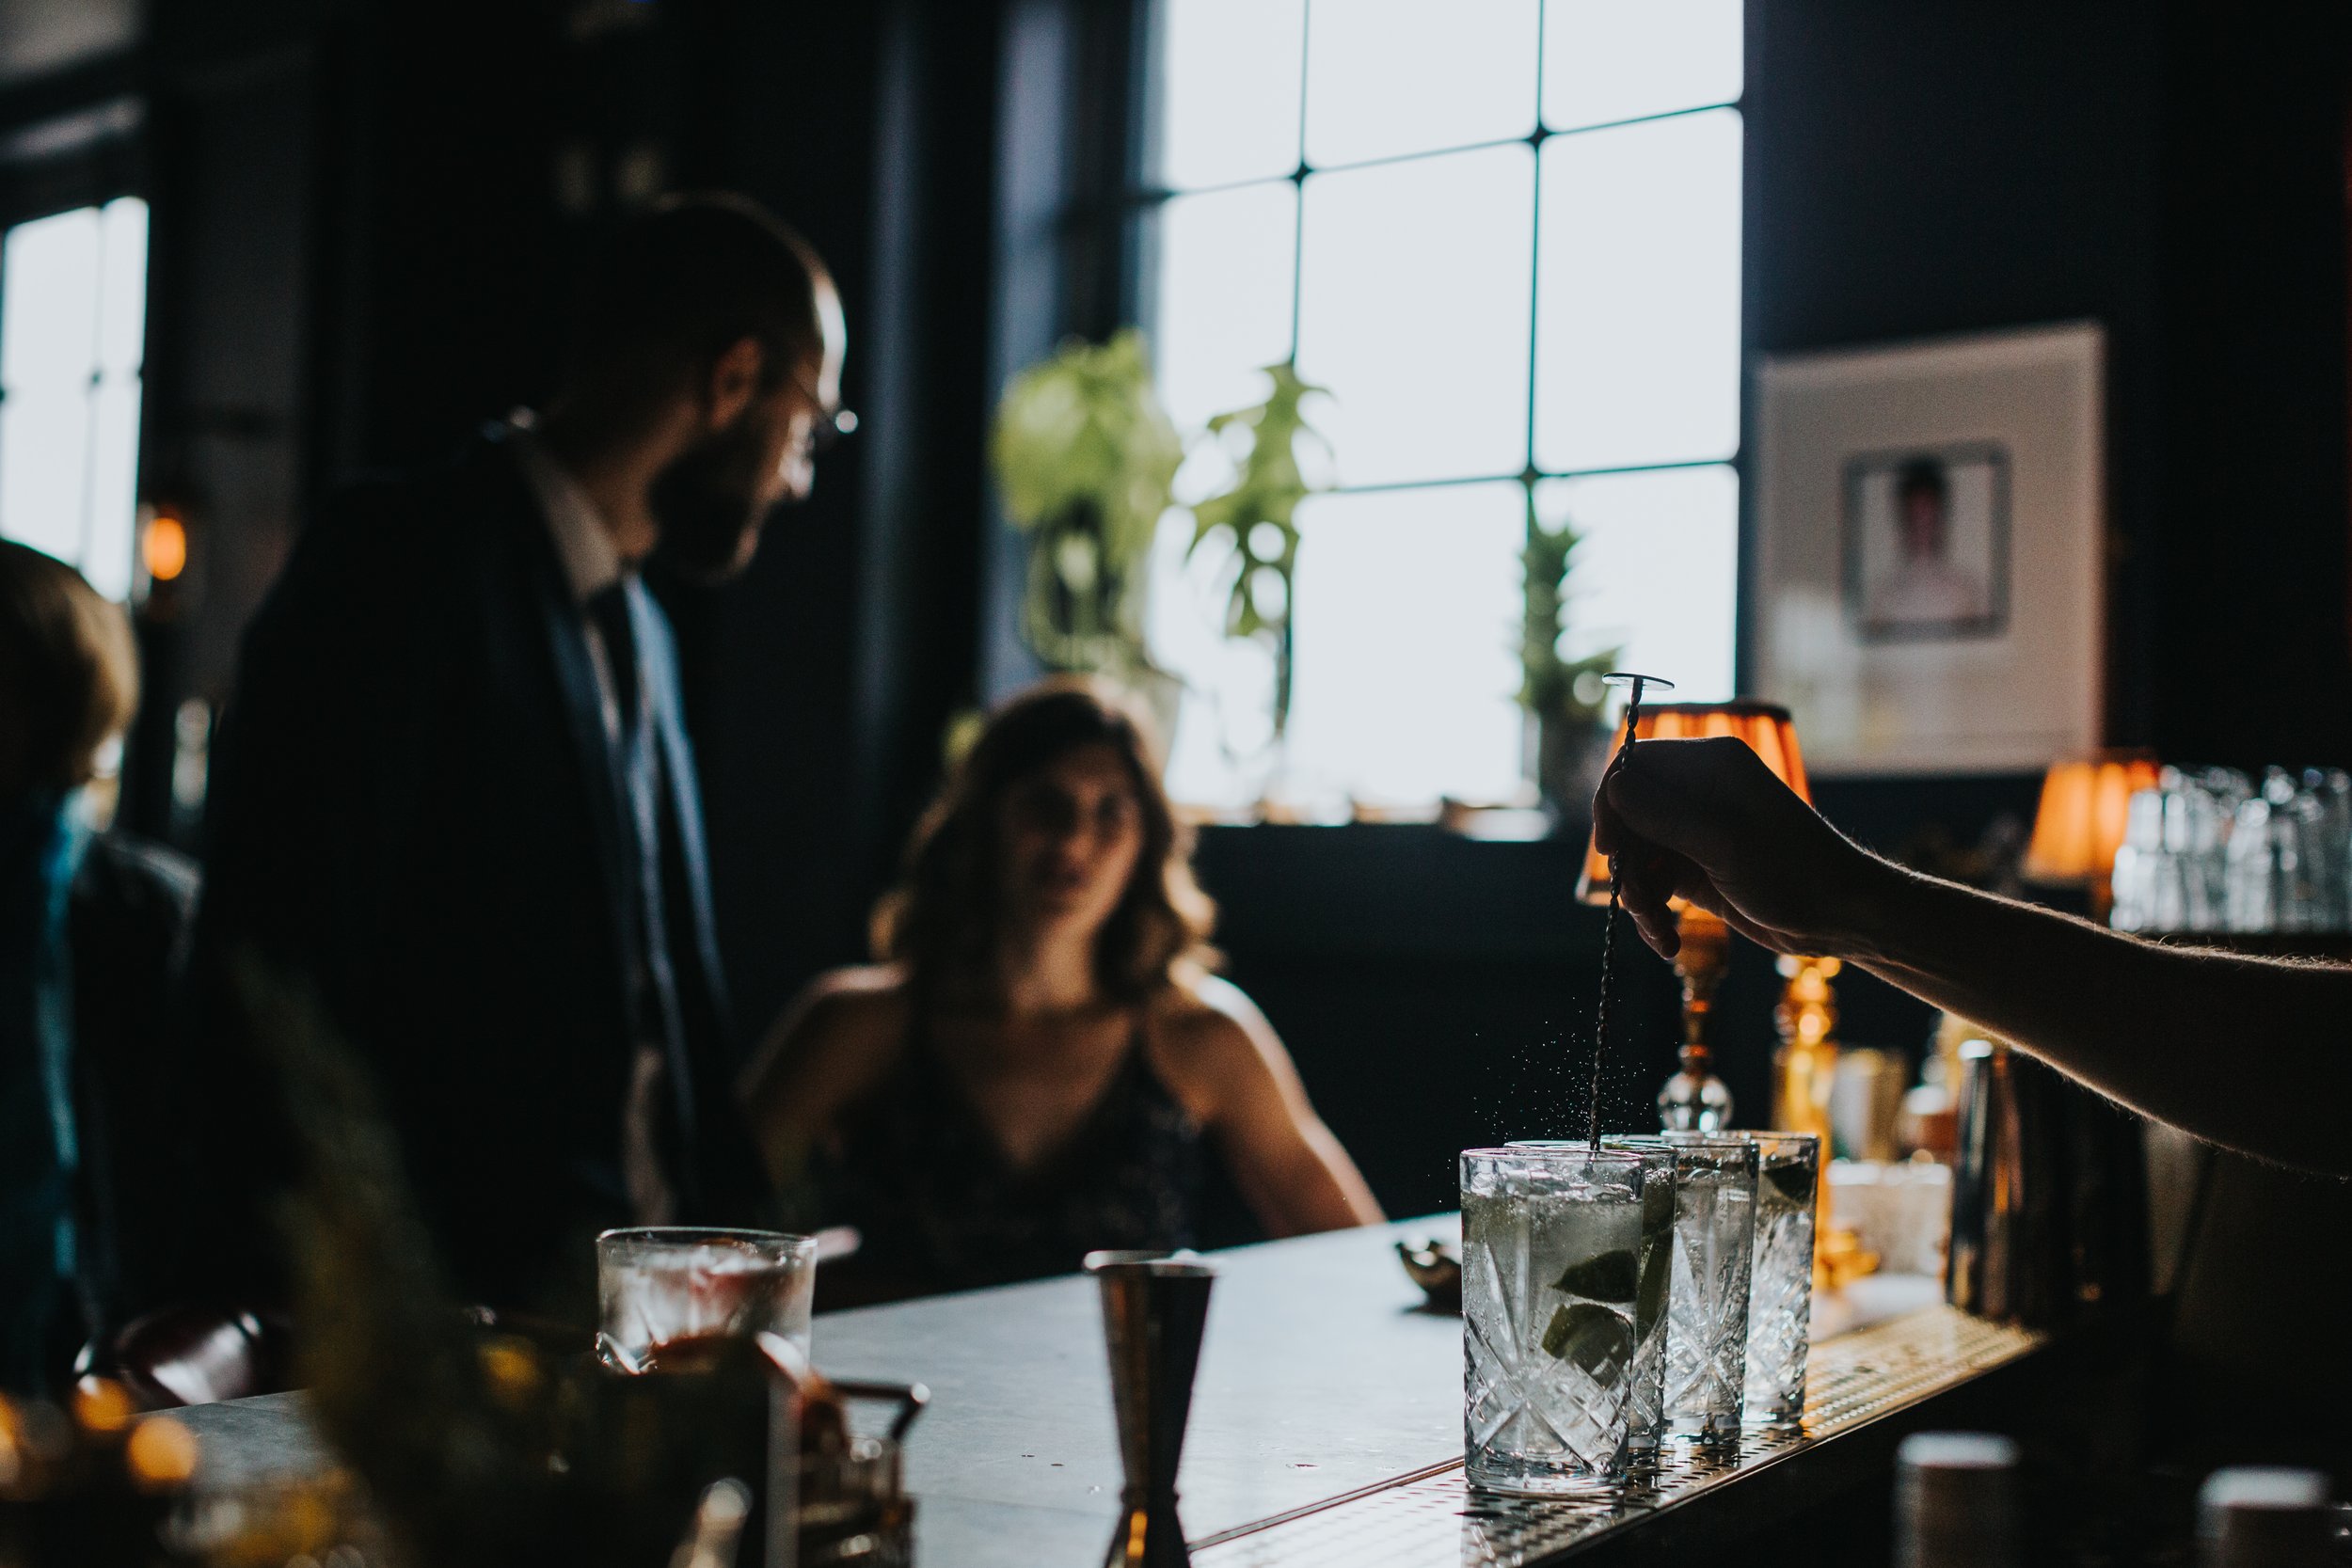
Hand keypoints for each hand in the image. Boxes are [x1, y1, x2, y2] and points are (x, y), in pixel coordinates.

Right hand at [1592, 736, 1888, 960]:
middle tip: (1639, 902)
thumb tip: (1613, 785)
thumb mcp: (1725, 843)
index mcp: (1711, 767)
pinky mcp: (1696, 869)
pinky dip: (1653, 912)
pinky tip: (1667, 940)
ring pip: (1637, 855)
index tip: (1609, 848)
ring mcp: (1695, 832)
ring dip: (1639, 896)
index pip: (1634, 767)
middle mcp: (1699, 793)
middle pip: (1628, 816)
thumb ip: (1664, 814)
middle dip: (1627, 863)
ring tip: (1659, 931)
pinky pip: (1653, 883)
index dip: (1612, 804)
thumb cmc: (1795, 872)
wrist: (1840, 918)